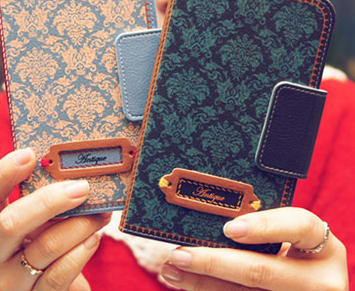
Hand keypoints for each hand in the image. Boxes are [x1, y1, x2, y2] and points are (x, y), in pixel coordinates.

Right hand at [0, 148, 110, 290]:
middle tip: (82, 187)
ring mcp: (9, 280)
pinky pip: (59, 274)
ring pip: (44, 247)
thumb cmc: (48, 242)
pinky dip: (81, 253)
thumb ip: (49, 198)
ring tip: (102, 214)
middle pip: (11, 222)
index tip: (31, 154)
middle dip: (50, 201)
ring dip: (80, 226)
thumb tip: (80, 170)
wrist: (54, 288)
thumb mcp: (41, 219)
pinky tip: (94, 240)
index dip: (5, 172)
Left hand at [160, 207, 348, 290]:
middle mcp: (320, 280)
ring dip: (201, 282)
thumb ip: (261, 225)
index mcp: (323, 247)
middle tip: (180, 253)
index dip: (264, 226)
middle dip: (214, 262)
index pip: (300, 226)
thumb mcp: (288, 234)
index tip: (228, 228)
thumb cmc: (290, 247)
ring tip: (172, 269)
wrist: (305, 284)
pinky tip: (187, 283)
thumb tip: (207, 212)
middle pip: (263, 272)